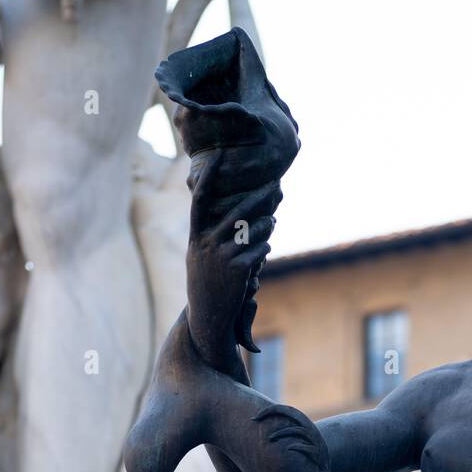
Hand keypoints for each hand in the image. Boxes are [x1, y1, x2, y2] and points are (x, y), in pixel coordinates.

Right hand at [186, 151, 275, 368]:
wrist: (208, 317)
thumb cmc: (207, 284)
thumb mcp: (202, 257)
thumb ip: (214, 234)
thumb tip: (238, 213)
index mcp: (195, 238)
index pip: (200, 200)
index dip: (208, 177)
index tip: (219, 154)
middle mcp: (206, 244)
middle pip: (238, 212)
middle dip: (260, 198)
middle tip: (276, 186)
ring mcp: (222, 257)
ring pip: (253, 231)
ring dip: (267, 225)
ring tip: (272, 221)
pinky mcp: (238, 271)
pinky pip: (260, 251)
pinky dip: (264, 249)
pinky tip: (264, 251)